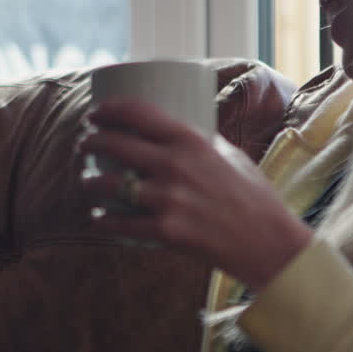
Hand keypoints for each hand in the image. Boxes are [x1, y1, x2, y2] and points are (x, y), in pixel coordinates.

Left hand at [78, 98, 312, 291]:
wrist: (268, 242)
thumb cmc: (252, 196)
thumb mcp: (227, 154)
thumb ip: (196, 143)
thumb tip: (167, 132)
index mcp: (191, 140)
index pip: (136, 112)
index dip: (108, 109)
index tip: (95, 112)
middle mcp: (175, 166)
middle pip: (115, 144)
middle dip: (91, 142)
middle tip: (85, 144)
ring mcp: (168, 200)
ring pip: (109, 185)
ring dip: (90, 182)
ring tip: (87, 181)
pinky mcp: (166, 232)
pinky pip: (121, 223)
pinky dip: (104, 220)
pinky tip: (98, 217)